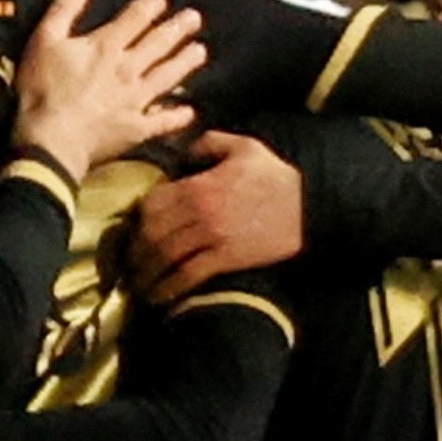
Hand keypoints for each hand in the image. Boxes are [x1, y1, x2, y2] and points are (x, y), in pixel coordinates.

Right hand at [15, 0, 204, 179]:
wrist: (52, 139)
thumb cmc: (43, 90)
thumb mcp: (44, 41)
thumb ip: (62, 11)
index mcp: (106, 46)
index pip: (135, 19)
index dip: (149, 6)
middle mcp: (128, 69)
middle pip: (159, 44)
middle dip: (177, 28)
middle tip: (195, 18)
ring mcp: (137, 100)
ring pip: (167, 76)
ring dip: (185, 62)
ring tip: (201, 51)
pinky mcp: (138, 128)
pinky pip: (164, 121)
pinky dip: (178, 116)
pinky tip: (190, 111)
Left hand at [125, 136, 304, 297]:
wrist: (311, 204)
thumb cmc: (276, 175)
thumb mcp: (243, 147)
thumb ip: (208, 143)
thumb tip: (185, 150)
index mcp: (198, 184)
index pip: (151, 203)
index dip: (138, 220)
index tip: (134, 232)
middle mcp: (199, 212)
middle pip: (153, 234)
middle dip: (136, 253)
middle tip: (130, 266)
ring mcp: (213, 237)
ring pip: (166, 258)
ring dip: (148, 275)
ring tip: (139, 286)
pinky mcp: (228, 258)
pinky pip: (190, 276)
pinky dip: (170, 288)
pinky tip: (160, 297)